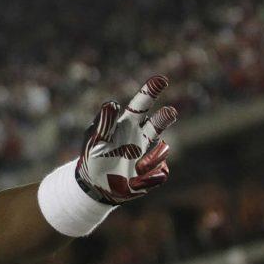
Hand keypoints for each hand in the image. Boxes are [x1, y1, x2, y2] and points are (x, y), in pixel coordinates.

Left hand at [76, 75, 177, 204]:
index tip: (160, 79)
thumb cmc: (94, 156)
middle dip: (164, 117)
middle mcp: (142, 136)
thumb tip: (111, 104)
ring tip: (138, 167)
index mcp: (128, 123)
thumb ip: (103, 124)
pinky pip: (159, 173)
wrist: (95, 184)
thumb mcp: (94, 141)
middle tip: (169, 111)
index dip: (150, 92)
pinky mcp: (154, 173)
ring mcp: (150, 154)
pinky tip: (135, 182)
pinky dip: (148, 178)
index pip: (141, 105)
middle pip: (158, 122)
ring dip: (153, 158)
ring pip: (162, 150)